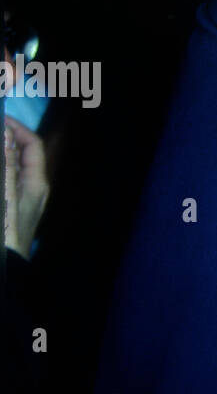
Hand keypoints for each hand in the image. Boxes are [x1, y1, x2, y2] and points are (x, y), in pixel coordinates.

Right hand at [4, 116, 48, 257]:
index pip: (32, 144)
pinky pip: (7, 182)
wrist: (4, 265)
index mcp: (36, 182)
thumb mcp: (4, 193)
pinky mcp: (10, 207)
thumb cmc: (5, 229)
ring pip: (11, 168)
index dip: (16, 128)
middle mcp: (32, 188)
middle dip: (5, 141)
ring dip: (3, 156)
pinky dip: (2, 171)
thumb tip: (6, 132)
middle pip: (20, 154)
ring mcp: (21, 199)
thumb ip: (6, 163)